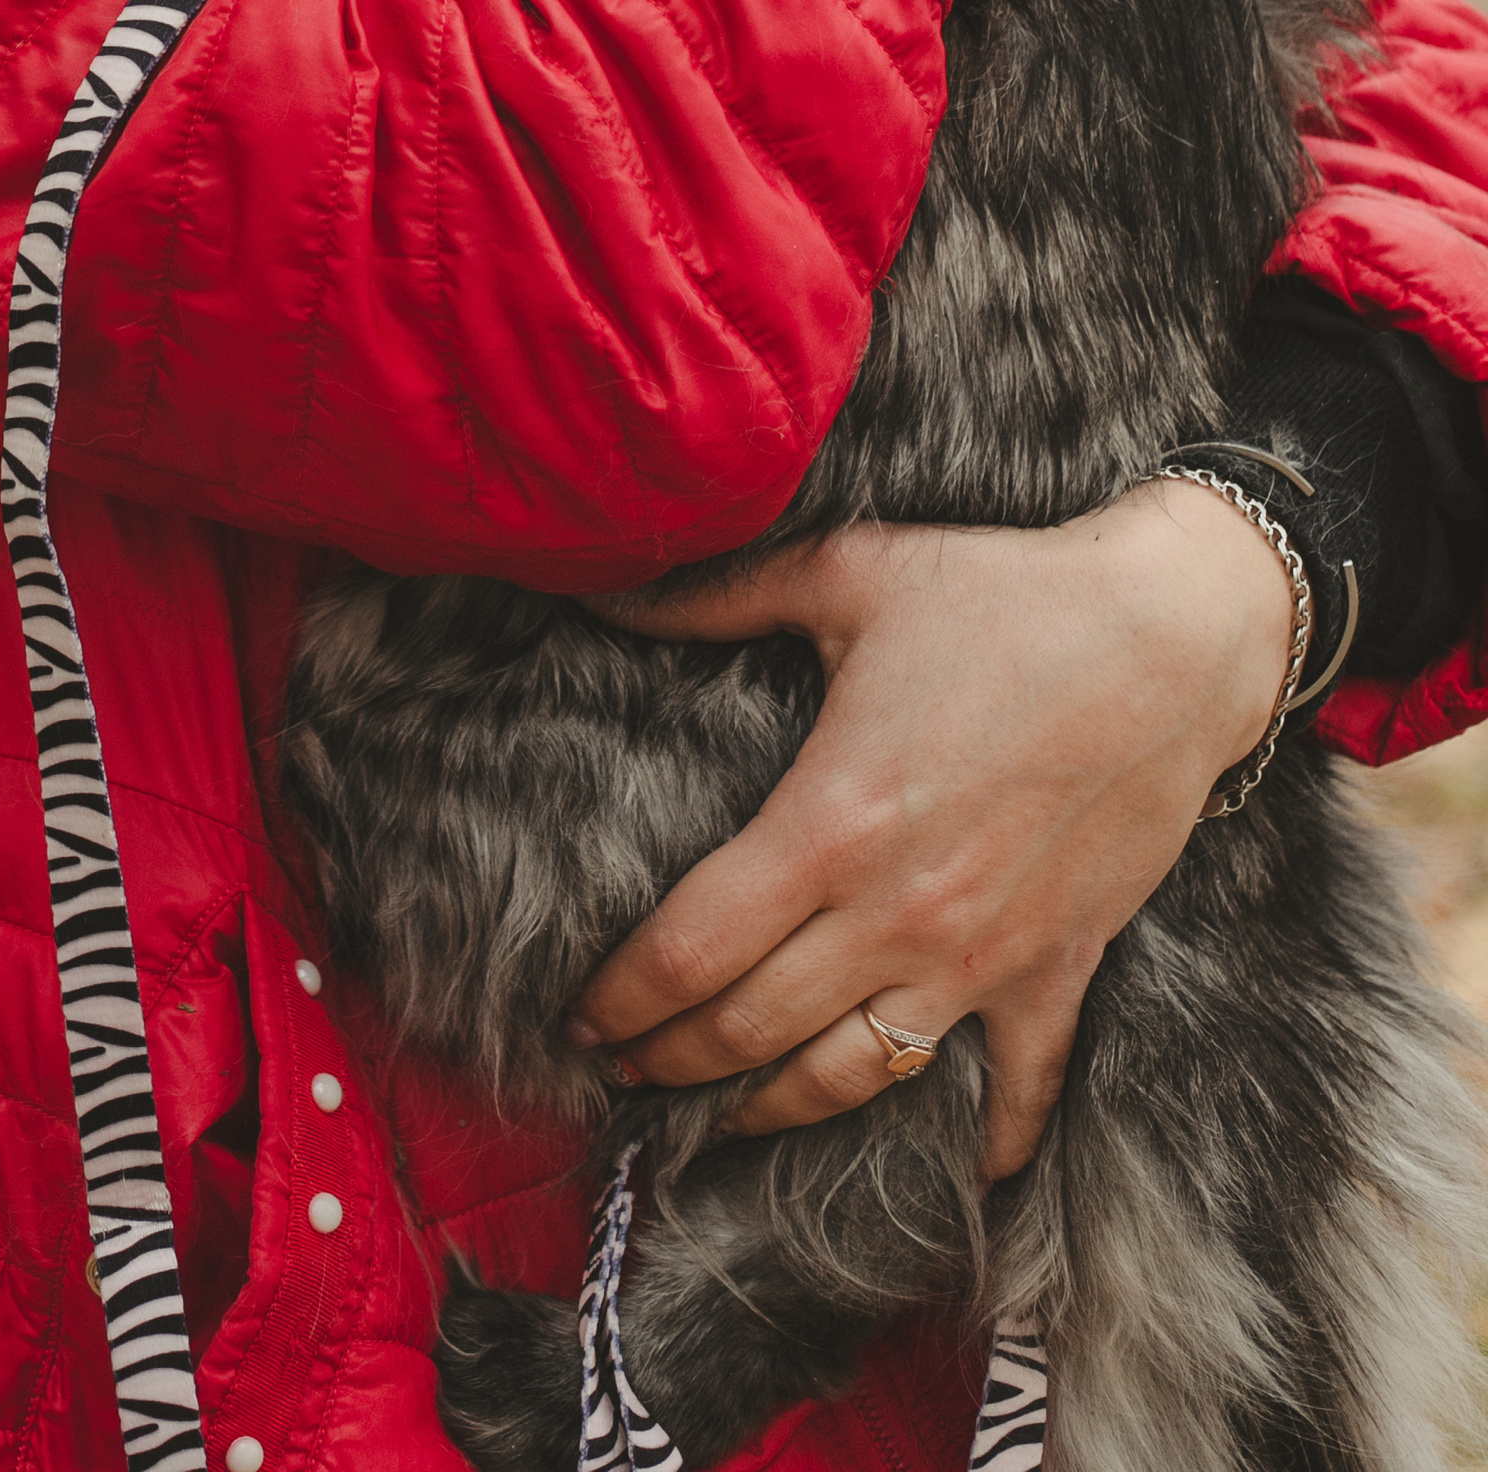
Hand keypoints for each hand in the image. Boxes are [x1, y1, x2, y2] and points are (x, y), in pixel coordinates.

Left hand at [569, 483, 1296, 1176]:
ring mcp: (981, 959)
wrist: (1173, 638)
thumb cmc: (1004, 595)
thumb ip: (714, 595)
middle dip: (671, 1063)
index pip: (691, 948)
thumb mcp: (846, 575)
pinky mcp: (1059, 970)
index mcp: (829, 822)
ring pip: (855, 1079)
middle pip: (751, 1029)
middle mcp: (895, 913)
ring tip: (723, 1118)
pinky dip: (989, 1144)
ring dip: (776, 1110)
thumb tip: (603, 586)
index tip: (579, 1018)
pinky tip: (959, 1178)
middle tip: (622, 1074)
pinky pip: (1020, 1092)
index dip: (621, 998)